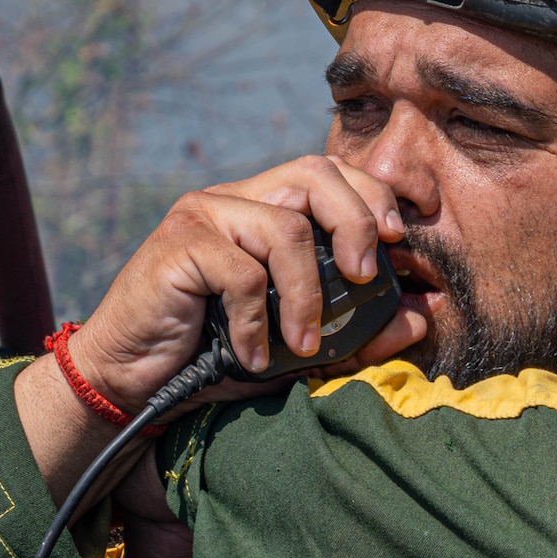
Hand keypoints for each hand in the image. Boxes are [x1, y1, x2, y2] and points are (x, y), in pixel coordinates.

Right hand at [70, 154, 422, 410]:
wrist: (135, 385)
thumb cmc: (216, 359)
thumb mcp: (298, 348)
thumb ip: (357, 332)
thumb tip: (421, 318)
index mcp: (264, 208)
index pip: (329, 173)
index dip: (372, 196)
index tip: (400, 239)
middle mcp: (234, 199)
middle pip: (313, 172)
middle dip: (355, 220)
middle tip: (367, 275)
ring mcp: (202, 217)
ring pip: (283, 227)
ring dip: (307, 295)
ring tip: (304, 346)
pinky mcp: (176, 245)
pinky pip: (241, 273)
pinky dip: (257, 322)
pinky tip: (253, 356)